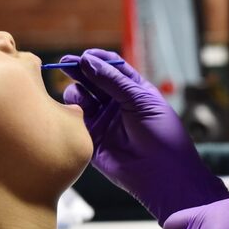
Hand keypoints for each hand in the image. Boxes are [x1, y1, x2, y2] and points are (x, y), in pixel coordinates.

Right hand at [60, 49, 228, 224]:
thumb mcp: (141, 100)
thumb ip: (113, 81)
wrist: (163, 173)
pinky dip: (71, 113)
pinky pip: (75, 121)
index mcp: (133, 90)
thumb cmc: (162, 134)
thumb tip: (87, 61)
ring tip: (79, 95)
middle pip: (92, 79)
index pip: (111, 67)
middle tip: (65, 63)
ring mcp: (103, 120)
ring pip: (80, 98)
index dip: (97, 59)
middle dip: (78, 70)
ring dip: (76, 92)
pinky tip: (74, 111)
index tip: (84, 55)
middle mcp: (116, 103)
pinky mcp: (91, 139)